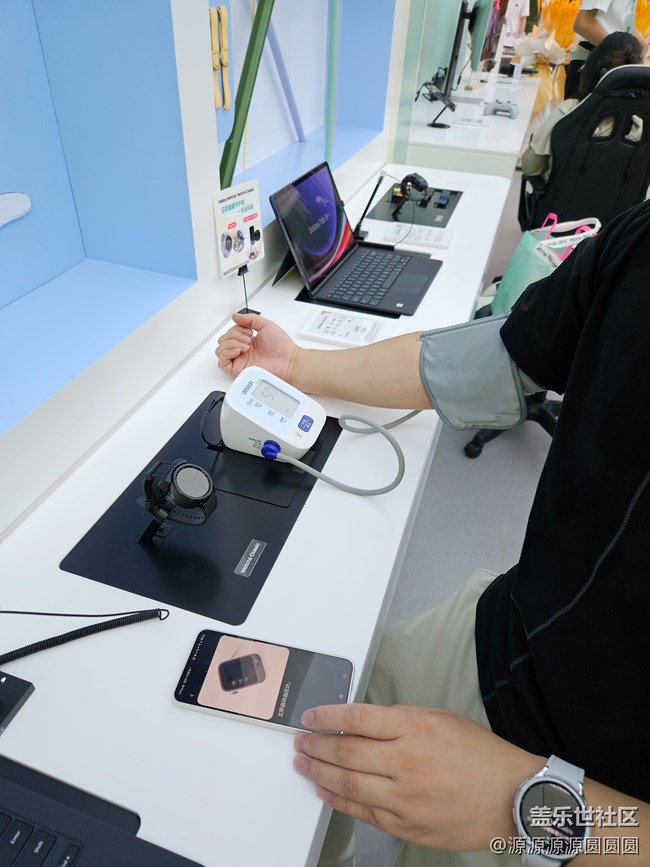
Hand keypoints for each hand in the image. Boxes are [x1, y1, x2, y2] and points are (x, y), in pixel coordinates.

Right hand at [215, 312, 298, 380]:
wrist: (287, 361)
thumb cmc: (281, 346)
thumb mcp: (265, 325)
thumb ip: (250, 319)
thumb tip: (235, 315)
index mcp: (247, 340)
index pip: (230, 332)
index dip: (236, 329)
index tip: (249, 332)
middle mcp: (241, 350)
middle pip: (223, 340)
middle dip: (233, 336)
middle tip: (248, 339)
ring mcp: (239, 360)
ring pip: (220, 350)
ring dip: (231, 344)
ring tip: (246, 346)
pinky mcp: (238, 370)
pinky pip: (222, 363)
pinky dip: (226, 353)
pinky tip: (238, 351)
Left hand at [293, 703, 542, 851]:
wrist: (512, 797)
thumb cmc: (480, 755)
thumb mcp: (440, 719)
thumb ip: (400, 720)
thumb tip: (362, 724)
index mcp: (414, 727)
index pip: (356, 718)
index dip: (327, 716)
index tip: (310, 716)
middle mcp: (405, 761)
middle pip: (345, 751)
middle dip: (315, 745)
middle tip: (299, 741)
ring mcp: (404, 797)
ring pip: (348, 783)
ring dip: (319, 773)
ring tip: (303, 764)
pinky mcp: (407, 825)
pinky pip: (364, 812)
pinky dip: (339, 801)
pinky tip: (326, 792)